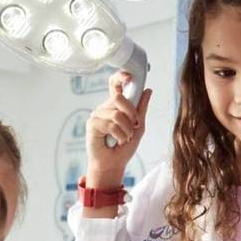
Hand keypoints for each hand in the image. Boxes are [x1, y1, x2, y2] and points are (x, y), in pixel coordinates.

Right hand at [85, 70, 150, 187]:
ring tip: (124, 138)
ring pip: (116, 113)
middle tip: (134, 126)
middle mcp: (105, 107)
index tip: (128, 76)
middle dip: (131, 113)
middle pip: (118, 98)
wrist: (114, 164)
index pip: (114, 85)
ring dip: (126, 129)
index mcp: (116, 106)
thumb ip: (141, 109)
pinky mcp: (92, 124)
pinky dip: (119, 135)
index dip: (120, 77)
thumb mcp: (139, 127)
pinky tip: (117, 141)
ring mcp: (97, 115)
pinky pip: (110, 124)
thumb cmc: (124, 147)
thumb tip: (148, 90)